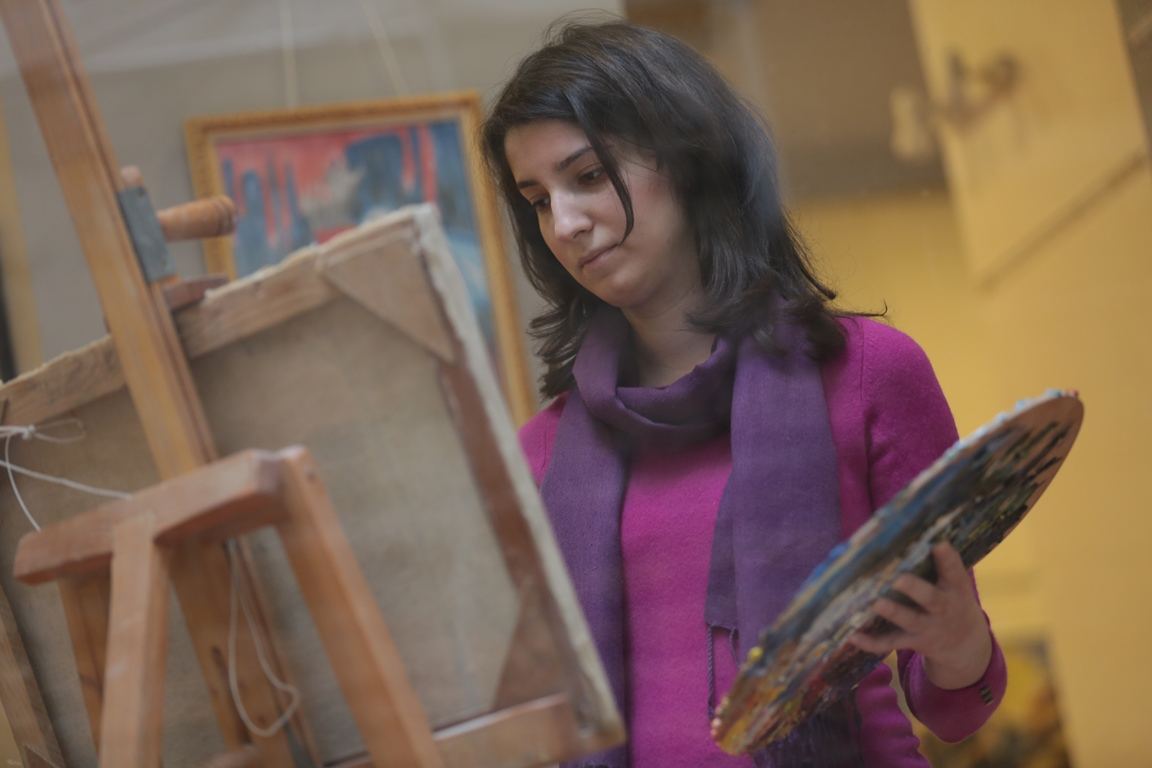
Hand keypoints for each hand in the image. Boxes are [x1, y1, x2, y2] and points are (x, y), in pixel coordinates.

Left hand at [848, 542, 991, 689]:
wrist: (965, 645)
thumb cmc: (952, 600)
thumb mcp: (954, 584)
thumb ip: (938, 564)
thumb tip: (908, 531)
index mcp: (955, 589)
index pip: (955, 572)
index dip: (948, 559)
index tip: (939, 544)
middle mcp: (943, 608)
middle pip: (931, 599)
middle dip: (915, 588)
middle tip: (899, 578)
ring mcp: (928, 627)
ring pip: (909, 621)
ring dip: (893, 612)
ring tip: (875, 602)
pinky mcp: (913, 642)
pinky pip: (890, 643)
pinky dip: (871, 642)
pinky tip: (852, 635)